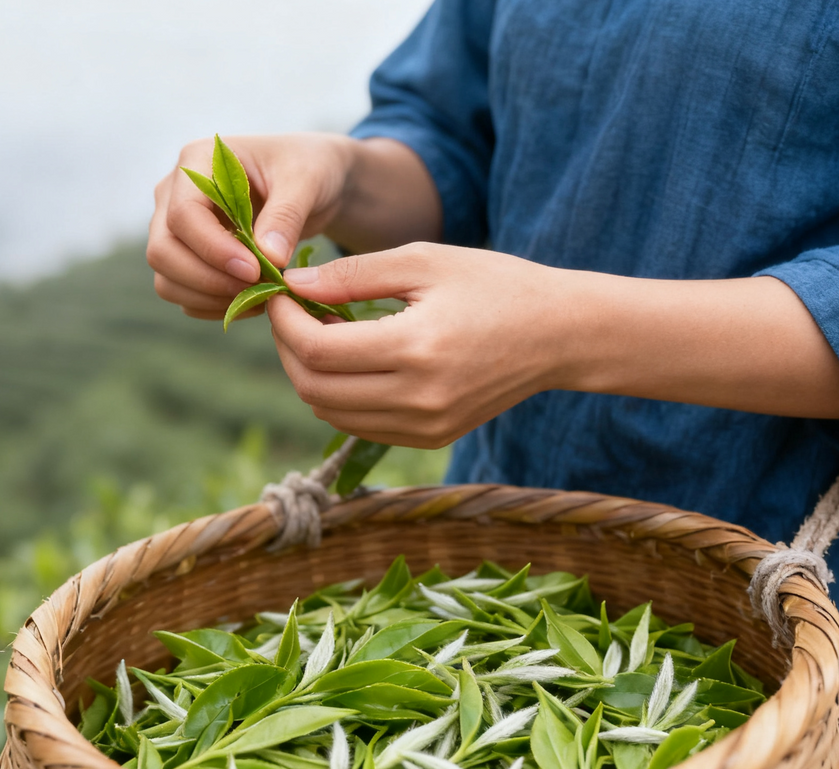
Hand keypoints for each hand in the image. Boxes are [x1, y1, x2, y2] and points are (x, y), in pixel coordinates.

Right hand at [146, 133, 353, 319]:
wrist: (306, 185)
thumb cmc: (305, 169)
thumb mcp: (306, 181)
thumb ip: (286, 215)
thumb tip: (269, 256)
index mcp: (197, 160)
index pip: (183, 215)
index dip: (214, 250)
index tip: (255, 270)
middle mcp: (173, 193)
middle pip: (162, 251)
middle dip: (208, 280)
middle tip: (258, 289)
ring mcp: (174, 227)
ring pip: (166, 278)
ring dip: (210, 297)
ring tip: (259, 297)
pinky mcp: (184, 256)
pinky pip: (182, 293)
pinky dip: (213, 306)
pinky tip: (252, 301)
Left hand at [267, 243, 568, 447]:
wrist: (559, 334)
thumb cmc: (495, 284)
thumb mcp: (424, 260)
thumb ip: (353, 274)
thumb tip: (292, 286)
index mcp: (417, 349)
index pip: (318, 350)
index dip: (284, 322)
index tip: (278, 294)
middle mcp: (419, 399)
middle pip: (315, 390)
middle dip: (288, 349)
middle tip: (291, 314)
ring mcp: (426, 426)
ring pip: (332, 414)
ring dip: (311, 375)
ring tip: (323, 334)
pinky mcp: (432, 438)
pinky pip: (361, 427)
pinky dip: (340, 397)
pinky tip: (352, 362)